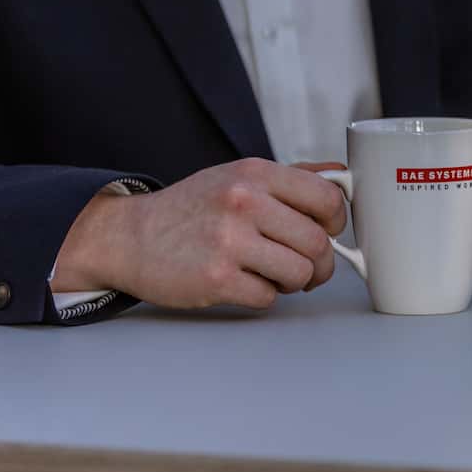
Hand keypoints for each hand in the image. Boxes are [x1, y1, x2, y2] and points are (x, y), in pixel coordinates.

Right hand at [52, 158, 350, 308]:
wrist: (128, 236)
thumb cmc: (191, 208)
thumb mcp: (239, 176)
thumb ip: (293, 177)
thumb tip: (344, 177)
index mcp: (256, 174)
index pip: (328, 198)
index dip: (336, 222)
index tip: (327, 231)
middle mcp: (244, 202)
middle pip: (318, 243)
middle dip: (321, 262)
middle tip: (307, 266)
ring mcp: (229, 241)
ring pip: (300, 273)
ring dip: (295, 281)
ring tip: (276, 274)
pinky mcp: (215, 279)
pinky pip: (268, 297)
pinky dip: (263, 295)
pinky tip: (245, 283)